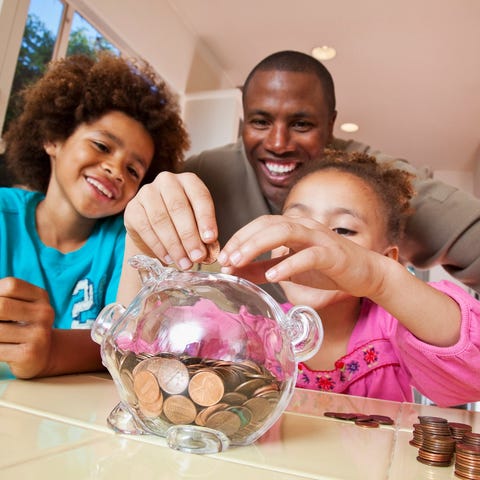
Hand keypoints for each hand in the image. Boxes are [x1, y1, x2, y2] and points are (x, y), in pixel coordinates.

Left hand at [0, 277, 54, 377]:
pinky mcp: (29, 354)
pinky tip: (2, 347)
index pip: (11, 285)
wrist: (43, 354)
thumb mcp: (18, 305)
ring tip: (1, 336)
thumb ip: (2, 298)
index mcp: (41, 296)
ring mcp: (39, 334)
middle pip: (2, 306)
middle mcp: (45, 313)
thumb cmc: (21, 325)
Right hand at [124, 172, 218, 269]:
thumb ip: (204, 236)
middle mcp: (167, 181)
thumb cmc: (182, 223)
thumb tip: (208, 254)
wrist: (154, 227)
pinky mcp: (132, 208)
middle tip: (197, 257)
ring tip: (185, 263)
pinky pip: (145, 228)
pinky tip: (168, 258)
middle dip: (189, 236)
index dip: (206, 219)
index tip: (210, 239)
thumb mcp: (197, 224)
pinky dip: (158, 246)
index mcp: (189, 181)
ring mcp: (147, 192)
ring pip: (161, 219)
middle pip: (178, 208)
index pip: (200, 197)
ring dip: (174, 245)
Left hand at [218, 214, 388, 298]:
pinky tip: (273, 276)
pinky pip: (308, 255)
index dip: (239, 238)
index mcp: (293, 226)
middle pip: (267, 224)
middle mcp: (304, 226)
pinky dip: (288, 264)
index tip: (222, 257)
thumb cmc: (326, 268)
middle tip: (225, 260)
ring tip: (239, 263)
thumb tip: (234, 272)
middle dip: (243, 241)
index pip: (259, 224)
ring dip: (258, 246)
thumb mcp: (288, 269)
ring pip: (284, 232)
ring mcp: (319, 237)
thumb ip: (262, 269)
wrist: (365, 273)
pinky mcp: (332, 254)